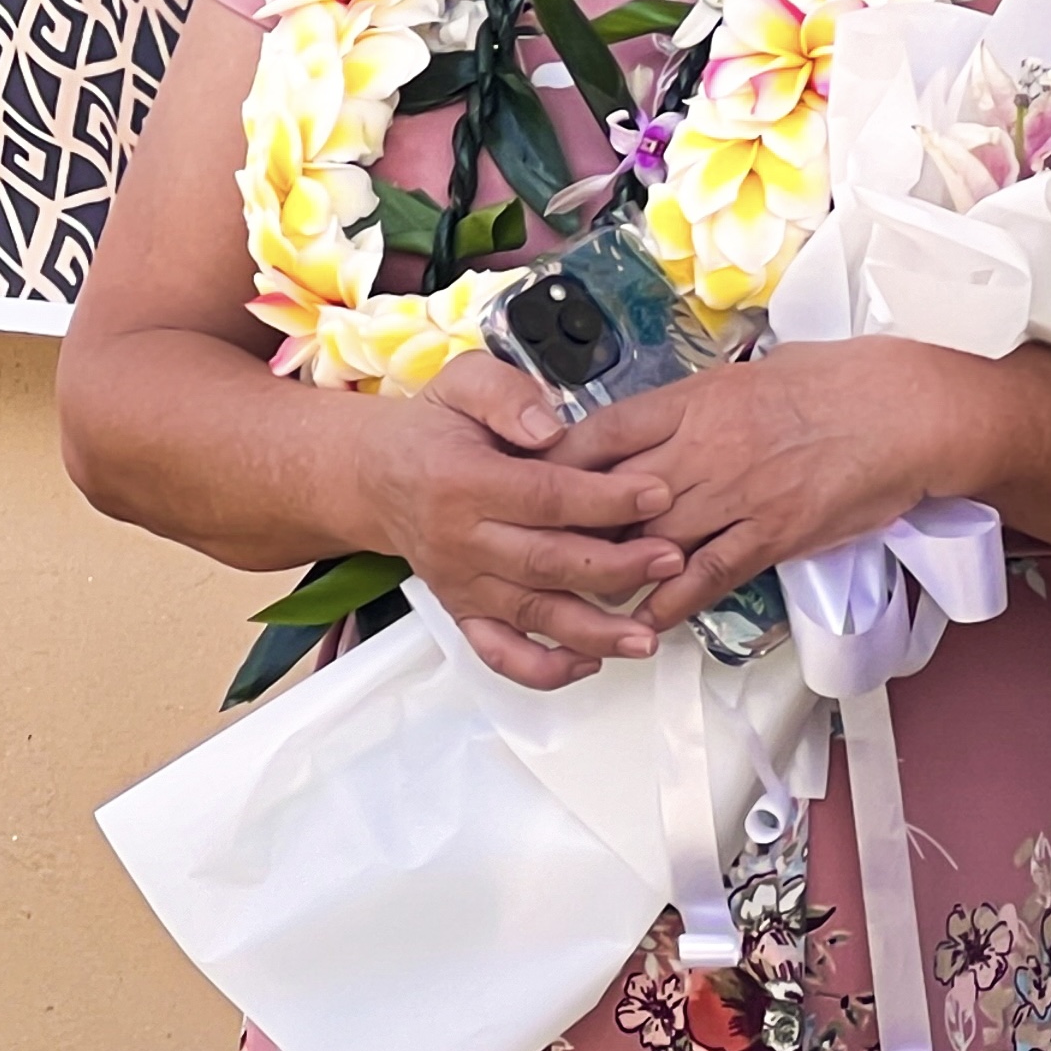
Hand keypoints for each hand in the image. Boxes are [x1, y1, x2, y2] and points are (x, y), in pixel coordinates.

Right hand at [360, 352, 685, 689]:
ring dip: (592, 630)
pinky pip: (498, 652)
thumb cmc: (436, 426)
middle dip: (615, 566)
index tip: (658, 493)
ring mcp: (462, 584)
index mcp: (465, 480)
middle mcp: (462, 541)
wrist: (378, 476)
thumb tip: (548, 427)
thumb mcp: (463, 381)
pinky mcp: (462, 611)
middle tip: (671, 559)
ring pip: (531, 615)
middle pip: (545, 562)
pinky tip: (589, 663)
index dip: (604, 498)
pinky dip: (541, 668)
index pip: (545, 495)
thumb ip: (507, 394)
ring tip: (647, 635)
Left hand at [545, 337, 965, 628]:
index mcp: (700, 398)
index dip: (556, 462)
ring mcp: (738, 495)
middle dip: (570, 526)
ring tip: (573, 598)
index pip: (604, 433)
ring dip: (610, 573)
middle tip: (534, 552)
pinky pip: (706, 576)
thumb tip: (680, 414)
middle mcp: (706, 448)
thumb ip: (711, 398)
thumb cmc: (848, 380)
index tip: (528, 481)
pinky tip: (643, 623)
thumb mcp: (765, 368)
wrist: (912, 411)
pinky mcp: (772, 534)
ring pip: (650, 542)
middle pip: (613, 494)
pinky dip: (670, 603)